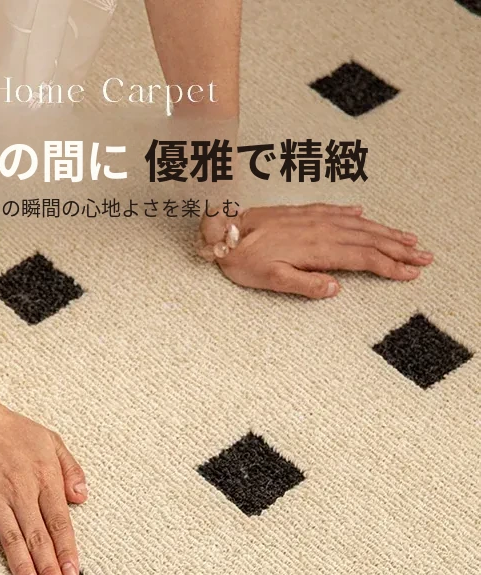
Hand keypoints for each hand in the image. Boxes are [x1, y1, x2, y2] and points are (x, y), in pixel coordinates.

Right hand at [0, 389, 87, 574]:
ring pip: (11, 535)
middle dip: (48, 566)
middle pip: (38, 535)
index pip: (59, 522)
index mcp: (43, 478)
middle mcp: (20, 491)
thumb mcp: (51, 441)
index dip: (67, 550)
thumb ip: (70, 469)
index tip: (72, 573)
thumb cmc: (10, 430)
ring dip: (21, 564)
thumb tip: (82, 497)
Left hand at [197, 203, 433, 297]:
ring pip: (358, 225)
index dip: (390, 266)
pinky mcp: (302, 212)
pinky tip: (364, 215)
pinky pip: (336, 211)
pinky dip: (355, 215)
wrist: (221, 230)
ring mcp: (313, 218)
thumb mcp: (270, 280)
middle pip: (369, 240)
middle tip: (425, 257)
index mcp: (317, 249)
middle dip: (400, 249)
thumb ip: (304, 285)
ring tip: (408, 238)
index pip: (363, 259)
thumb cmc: (242, 260)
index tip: (412, 274)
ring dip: (385, 232)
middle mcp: (320, 230)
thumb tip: (335, 289)